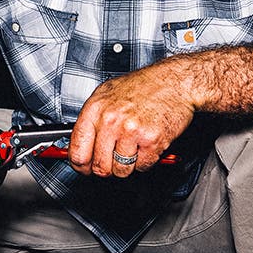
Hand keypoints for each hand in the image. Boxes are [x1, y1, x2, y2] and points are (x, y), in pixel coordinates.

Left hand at [69, 62, 198, 177]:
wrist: (175, 82)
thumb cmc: (144, 86)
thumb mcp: (108, 93)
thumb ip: (92, 120)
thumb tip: (79, 146)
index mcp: (96, 108)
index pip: (77, 151)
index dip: (80, 166)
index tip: (84, 168)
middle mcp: (111, 120)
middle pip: (99, 166)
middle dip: (107, 169)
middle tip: (114, 160)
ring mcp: (131, 131)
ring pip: (121, 170)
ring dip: (128, 165)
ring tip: (134, 147)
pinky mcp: (152, 141)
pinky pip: (142, 167)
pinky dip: (146, 161)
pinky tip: (147, 145)